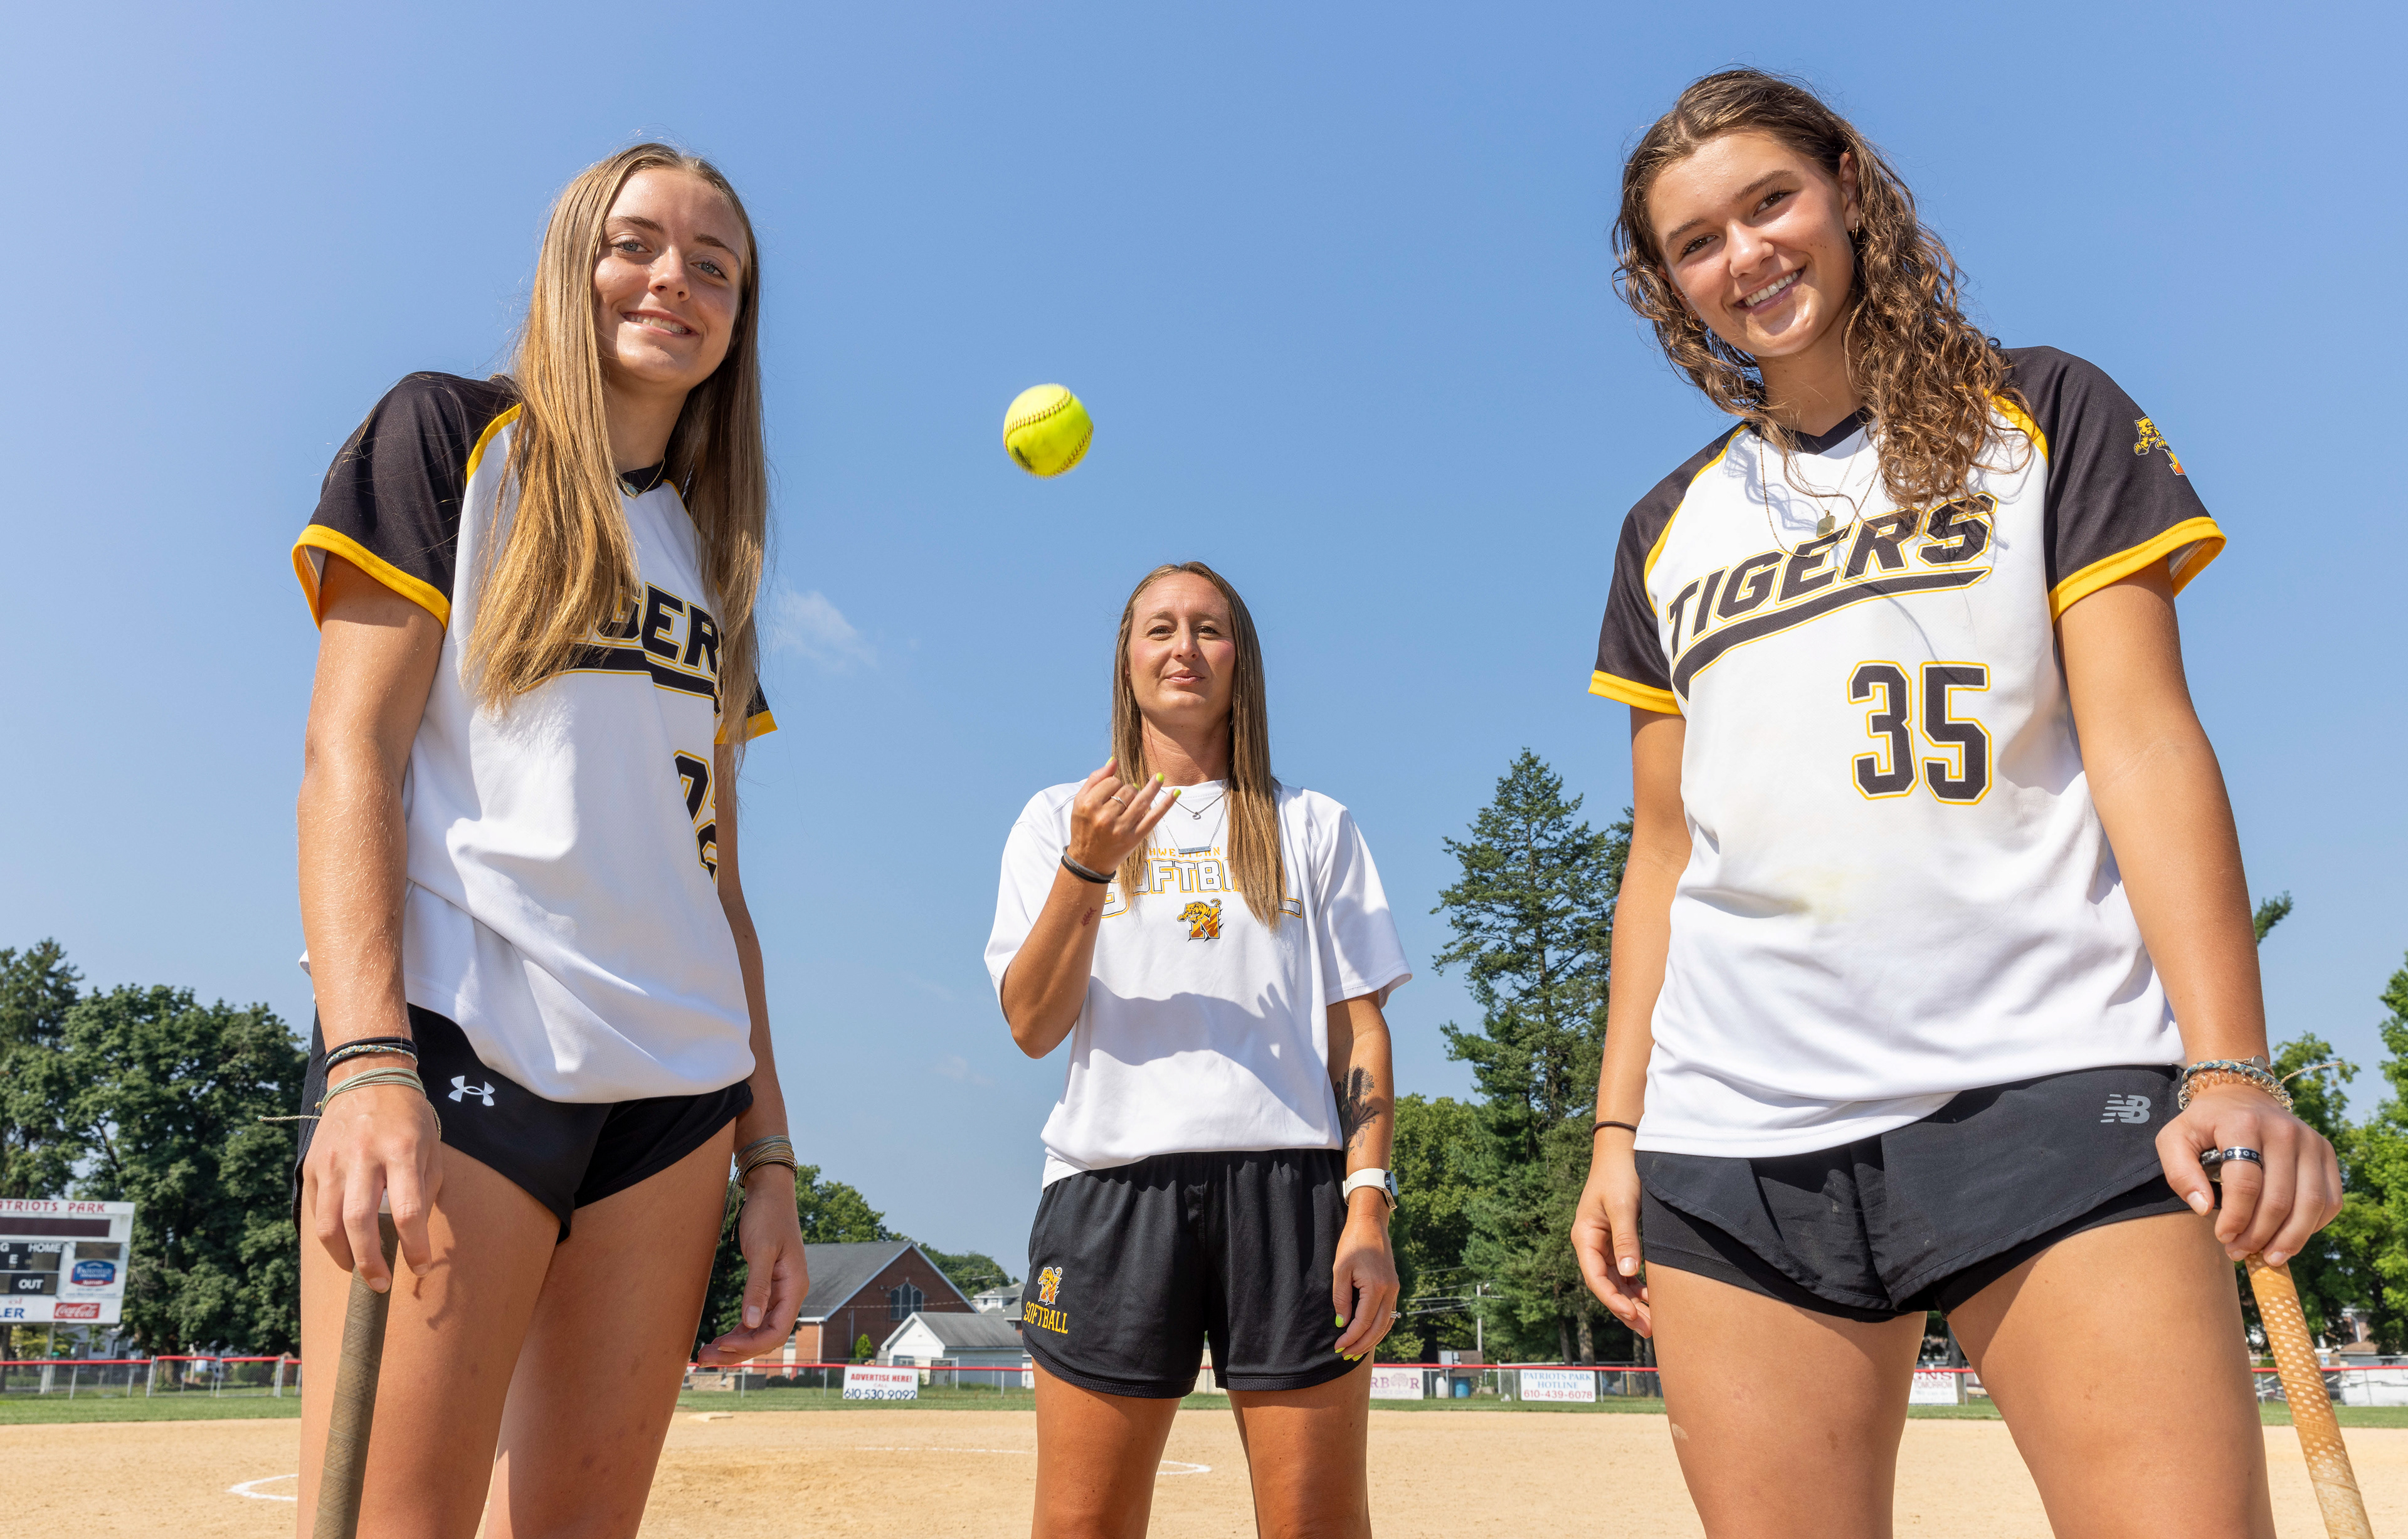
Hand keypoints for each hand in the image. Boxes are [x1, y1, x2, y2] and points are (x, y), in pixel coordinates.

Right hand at [303, 1065, 441, 1291]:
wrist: (368, 1077)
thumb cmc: (408, 1119)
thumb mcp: (431, 1148)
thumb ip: (425, 1190)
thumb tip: (415, 1237)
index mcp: (402, 1151)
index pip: (407, 1211)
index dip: (414, 1246)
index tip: (421, 1267)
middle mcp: (364, 1157)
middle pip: (359, 1223)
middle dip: (370, 1262)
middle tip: (380, 1284)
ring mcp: (333, 1161)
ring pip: (328, 1224)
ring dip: (343, 1256)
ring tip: (358, 1270)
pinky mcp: (312, 1165)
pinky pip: (315, 1211)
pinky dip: (328, 1236)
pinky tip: (342, 1245)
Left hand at [698, 1167, 808, 1364]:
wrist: (769, 1192)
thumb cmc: (767, 1216)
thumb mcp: (761, 1250)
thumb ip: (757, 1287)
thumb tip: (751, 1323)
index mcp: (794, 1287)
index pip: (777, 1330)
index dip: (751, 1345)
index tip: (723, 1346)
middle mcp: (789, 1294)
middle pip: (767, 1336)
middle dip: (738, 1350)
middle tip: (706, 1358)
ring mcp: (779, 1292)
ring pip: (759, 1330)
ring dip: (735, 1344)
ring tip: (706, 1353)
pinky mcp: (767, 1286)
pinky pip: (755, 1318)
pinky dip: (738, 1330)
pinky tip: (720, 1338)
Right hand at [1065, 759, 1178, 873]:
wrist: (1088, 861)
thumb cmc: (1084, 827)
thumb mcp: (1079, 803)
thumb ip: (1095, 779)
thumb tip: (1114, 760)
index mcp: (1089, 806)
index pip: (1112, 782)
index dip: (1114, 783)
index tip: (1111, 791)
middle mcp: (1105, 817)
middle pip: (1127, 790)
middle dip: (1128, 790)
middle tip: (1122, 800)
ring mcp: (1122, 828)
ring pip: (1141, 799)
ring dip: (1150, 789)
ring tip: (1159, 778)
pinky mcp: (1135, 838)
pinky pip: (1154, 817)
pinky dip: (1166, 804)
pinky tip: (1176, 792)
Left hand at [1332, 1200, 1399, 1359]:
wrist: (1370, 1224)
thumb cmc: (1352, 1243)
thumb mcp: (1340, 1269)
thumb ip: (1342, 1298)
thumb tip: (1343, 1323)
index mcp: (1376, 1287)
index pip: (1363, 1323)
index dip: (1350, 1338)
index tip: (1337, 1347)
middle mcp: (1390, 1291)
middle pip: (1378, 1329)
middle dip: (1361, 1345)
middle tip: (1345, 1356)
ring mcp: (1394, 1289)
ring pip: (1386, 1324)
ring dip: (1372, 1340)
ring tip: (1356, 1351)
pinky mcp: (1394, 1286)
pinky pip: (1388, 1314)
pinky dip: (1379, 1328)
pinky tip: (1368, 1335)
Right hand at [1572, 1134, 1650, 1336]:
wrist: (1623, 1149)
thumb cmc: (1620, 1174)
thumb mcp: (1623, 1206)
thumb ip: (1625, 1239)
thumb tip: (1629, 1273)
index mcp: (1585, 1237)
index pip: (1596, 1278)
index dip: (1613, 1300)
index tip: (1632, 1316)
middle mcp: (1592, 1244)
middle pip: (1607, 1285)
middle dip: (1626, 1308)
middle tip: (1649, 1330)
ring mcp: (1605, 1243)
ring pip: (1617, 1281)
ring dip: (1633, 1301)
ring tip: (1653, 1322)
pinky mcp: (1618, 1240)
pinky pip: (1626, 1271)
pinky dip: (1638, 1285)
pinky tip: (1653, 1297)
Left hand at [2157, 1083, 2342, 1266]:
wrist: (2241, 1096)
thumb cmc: (2204, 1124)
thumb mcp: (2175, 1139)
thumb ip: (2180, 1173)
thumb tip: (2203, 1209)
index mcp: (2243, 1124)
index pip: (2245, 1183)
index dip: (2235, 1218)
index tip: (2222, 1238)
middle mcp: (2284, 1131)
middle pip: (2279, 1199)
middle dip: (2260, 1235)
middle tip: (2241, 1252)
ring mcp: (2311, 1141)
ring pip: (2310, 1204)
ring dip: (2290, 1239)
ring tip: (2269, 1257)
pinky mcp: (2327, 1153)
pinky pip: (2330, 1200)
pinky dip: (2313, 1226)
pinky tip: (2290, 1237)